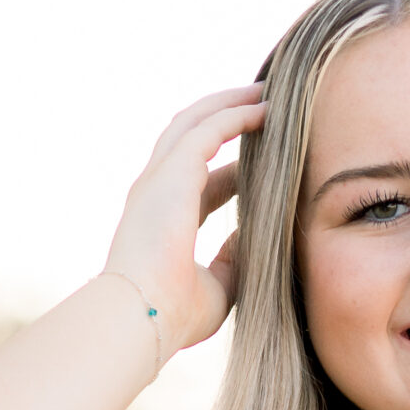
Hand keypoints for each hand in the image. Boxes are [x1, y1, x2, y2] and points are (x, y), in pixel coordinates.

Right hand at [103, 86, 266, 354]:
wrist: (144, 315)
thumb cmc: (175, 315)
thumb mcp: (219, 286)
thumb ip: (235, 260)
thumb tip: (257, 237)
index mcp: (164, 220)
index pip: (201, 184)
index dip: (233, 172)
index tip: (265, 166)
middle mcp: (156, 192)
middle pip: (190, 140)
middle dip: (224, 119)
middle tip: (261, 107)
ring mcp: (159, 179)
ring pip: (195, 122)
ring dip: (230, 104)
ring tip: (264, 94)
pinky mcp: (172, 172)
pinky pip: (208, 128)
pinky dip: (236, 114)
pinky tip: (265, 109)